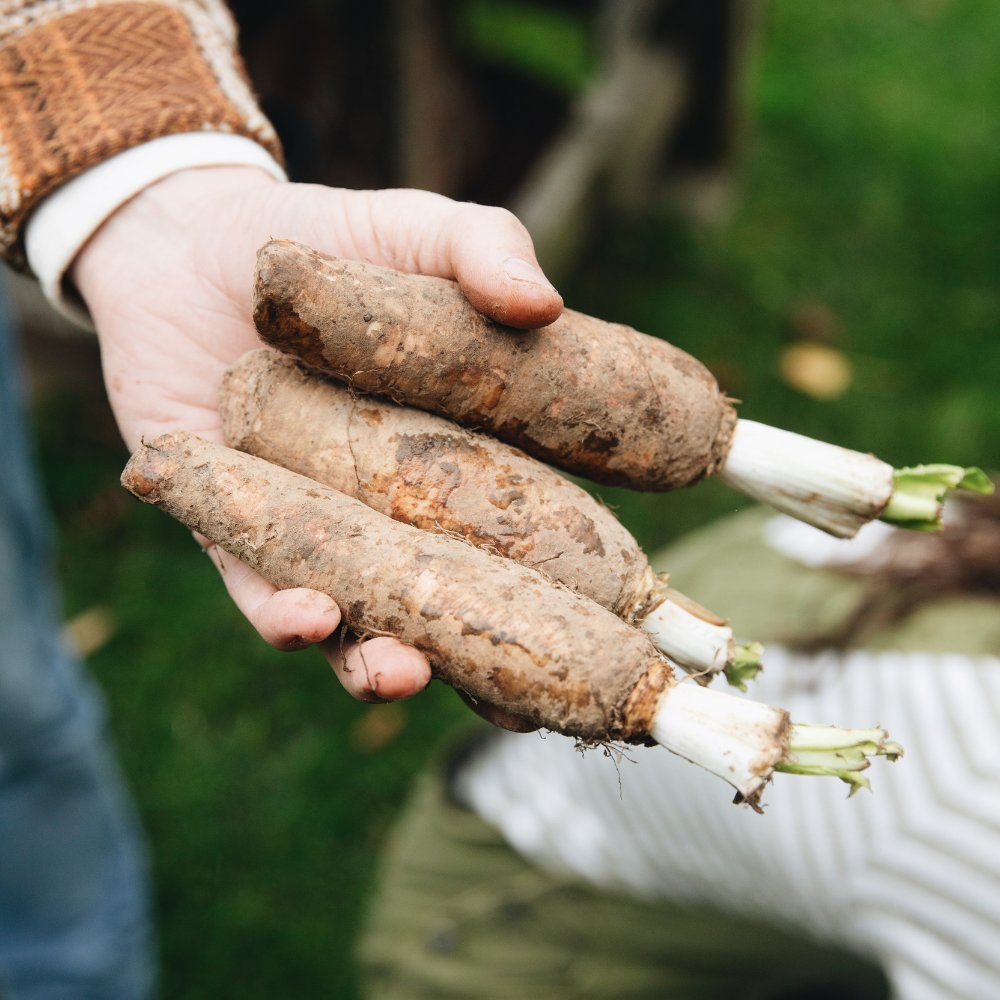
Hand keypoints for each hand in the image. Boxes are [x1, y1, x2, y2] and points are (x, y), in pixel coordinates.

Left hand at [73, 167, 561, 714]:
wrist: (192, 238)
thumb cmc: (324, 239)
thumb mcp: (416, 232)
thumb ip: (481, 250)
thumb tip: (542, 304)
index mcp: (456, 454)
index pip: (522, 532)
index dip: (564, 587)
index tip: (605, 630)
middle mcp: (391, 506)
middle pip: (444, 597)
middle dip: (475, 654)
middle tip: (511, 698)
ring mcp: (317, 521)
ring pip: (355, 615)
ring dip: (374, 659)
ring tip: (396, 671)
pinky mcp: (234, 523)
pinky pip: (257, 583)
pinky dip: (277, 610)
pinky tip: (303, 615)